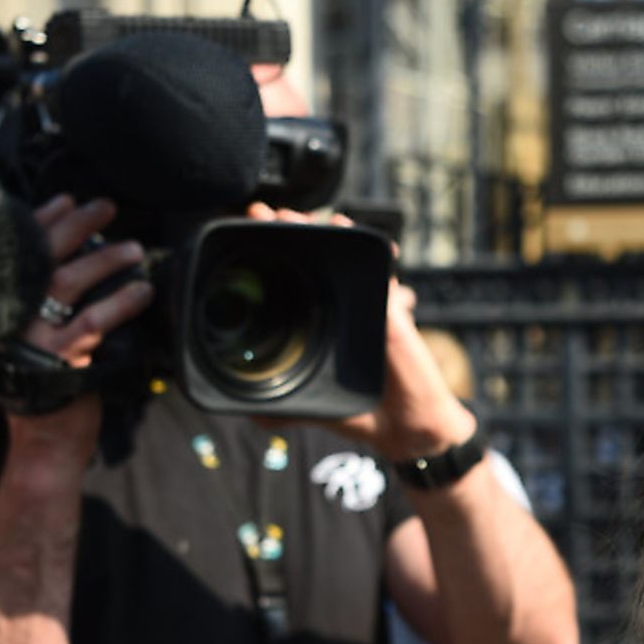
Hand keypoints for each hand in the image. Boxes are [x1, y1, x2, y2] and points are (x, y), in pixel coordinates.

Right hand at [6, 197, 153, 460]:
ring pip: (66, 283)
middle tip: (105, 207)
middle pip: (39, 258)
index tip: (68, 200)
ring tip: (132, 249)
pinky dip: (122, 301)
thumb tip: (73, 263)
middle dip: (75, 225)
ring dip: (103, 259)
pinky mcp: (60, 359)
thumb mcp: (31, 342)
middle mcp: (8, 317)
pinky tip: (142, 290)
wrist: (43, 444)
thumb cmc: (43, 390)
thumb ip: (39, 307)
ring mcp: (31, 337)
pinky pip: (94, 320)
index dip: (42, 221)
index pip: (16, 253)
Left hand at [240, 203, 473, 459]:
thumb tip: (239, 411)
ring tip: (299, 217)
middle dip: (288, 230)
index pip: (287, 281)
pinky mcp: (388, 308)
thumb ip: (277, 409)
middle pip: (311, 257)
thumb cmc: (360, 413)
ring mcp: (364, 305)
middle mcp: (337, 309)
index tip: (243, 237)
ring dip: (321, 227)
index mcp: (314, 326)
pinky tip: (344, 227)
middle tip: (263, 215)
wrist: (404, 428)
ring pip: (343, 253)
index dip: (264, 256)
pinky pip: (377, 269)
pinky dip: (368, 245)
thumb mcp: (307, 410)